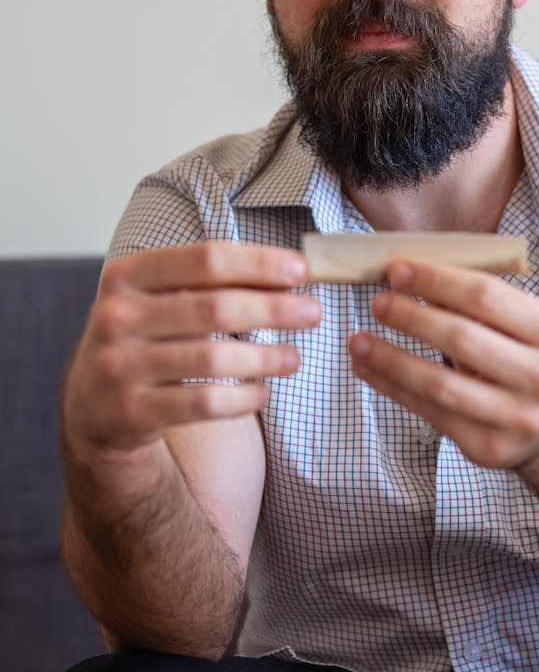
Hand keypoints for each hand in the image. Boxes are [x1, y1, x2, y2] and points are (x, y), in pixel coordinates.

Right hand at [63, 241, 321, 454]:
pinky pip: (206, 404)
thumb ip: (208, 283)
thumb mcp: (157, 299)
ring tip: (295, 357)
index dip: (259, 263)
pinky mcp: (133, 412)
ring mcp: (121, 366)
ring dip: (266, 357)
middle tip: (313, 312)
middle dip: (274, 308)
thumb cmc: (142, 340)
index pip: (205, 259)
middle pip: (215, 307)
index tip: (301, 270)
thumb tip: (290, 271)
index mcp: (126, 275)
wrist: (91, 407)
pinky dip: (244, 398)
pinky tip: (264, 392)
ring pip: (213, 359)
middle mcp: (118, 317)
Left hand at [348, 259, 538, 468]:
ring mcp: (518, 418)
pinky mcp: (489, 447)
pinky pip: (430, 412)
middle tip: (377, 303)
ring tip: (358, 341)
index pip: (486, 296)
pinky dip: (392, 388)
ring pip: (439, 383)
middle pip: (462, 338)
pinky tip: (367, 369)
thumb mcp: (519, 324)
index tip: (398, 270)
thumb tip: (407, 274)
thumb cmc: (523, 357)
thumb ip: (473, 301)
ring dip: (390, 358)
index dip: (437, 280)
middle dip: (411, 317)